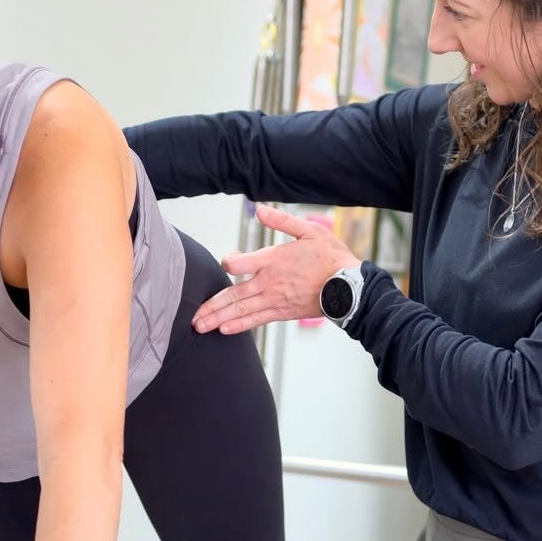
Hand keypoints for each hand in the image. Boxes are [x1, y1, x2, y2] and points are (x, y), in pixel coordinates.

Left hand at [192, 204, 359, 335]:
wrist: (348, 286)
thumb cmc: (330, 258)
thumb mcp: (308, 231)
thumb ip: (281, 222)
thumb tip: (260, 210)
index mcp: (272, 260)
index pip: (237, 263)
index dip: (228, 261)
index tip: (229, 260)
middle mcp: (269, 283)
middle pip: (232, 295)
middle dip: (211, 306)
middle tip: (192, 317)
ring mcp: (275, 300)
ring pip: (241, 310)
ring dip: (218, 319)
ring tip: (200, 326)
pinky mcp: (282, 312)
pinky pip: (256, 320)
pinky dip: (239, 325)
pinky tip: (225, 330)